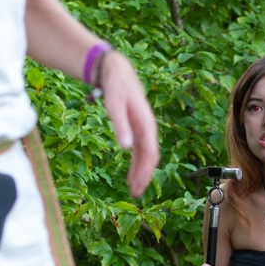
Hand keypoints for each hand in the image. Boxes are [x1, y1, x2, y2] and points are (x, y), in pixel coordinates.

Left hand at [99, 52, 159, 195]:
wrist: (117, 72)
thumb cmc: (116, 87)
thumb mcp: (114, 104)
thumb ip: (120, 125)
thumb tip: (125, 148)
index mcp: (146, 124)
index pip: (149, 153)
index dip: (144, 171)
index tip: (137, 186)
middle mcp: (147, 128)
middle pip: (150, 157)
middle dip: (144, 176)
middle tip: (135, 193)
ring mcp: (143, 129)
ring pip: (146, 155)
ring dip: (141, 172)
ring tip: (134, 188)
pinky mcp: (137, 128)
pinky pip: (140, 150)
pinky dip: (136, 163)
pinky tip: (131, 173)